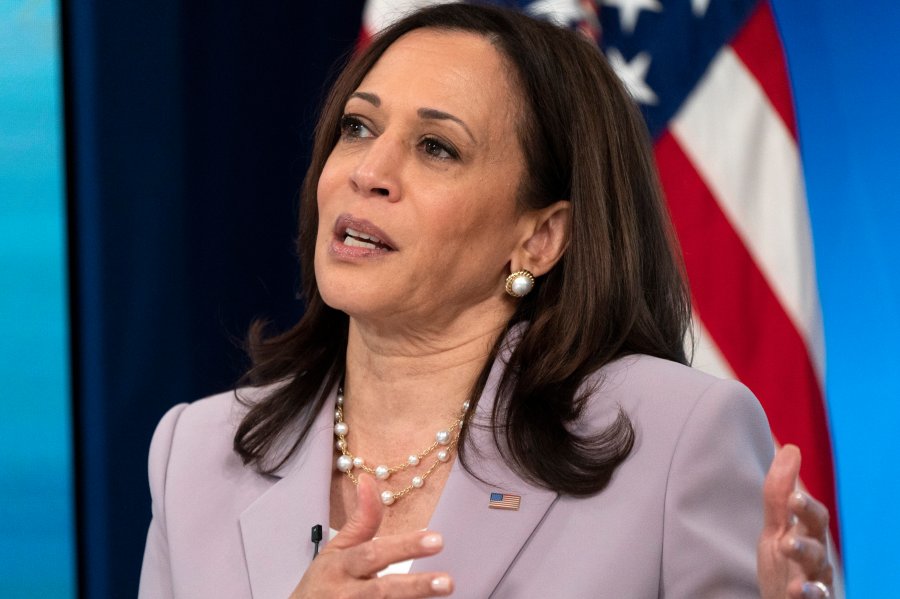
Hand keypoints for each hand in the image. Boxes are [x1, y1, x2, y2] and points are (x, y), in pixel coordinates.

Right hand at [289, 474, 452, 597]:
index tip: (436, 539)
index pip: (374, 554)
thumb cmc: (324, 581)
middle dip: (416, 586)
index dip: (403, 547)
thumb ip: (361, 520)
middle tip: (447, 581)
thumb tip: (369, 480)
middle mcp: (346, 593)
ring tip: (444, 589)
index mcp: (340, 566)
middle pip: (383, 590)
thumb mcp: (337, 549)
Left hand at [758, 444, 833, 598]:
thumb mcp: (777, 528)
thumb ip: (778, 494)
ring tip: (788, 544)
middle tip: (795, 499)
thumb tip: (790, 447)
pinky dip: (808, 593)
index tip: (791, 489)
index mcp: (806, 533)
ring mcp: (815, 578)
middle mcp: (815, 553)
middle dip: (809, 513)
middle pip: (818, 530)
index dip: (802, 499)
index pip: (810, 511)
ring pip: (818, 563)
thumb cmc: (787, 565)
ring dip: (804, 551)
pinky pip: (816, 596)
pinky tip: (795, 590)